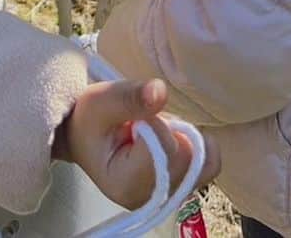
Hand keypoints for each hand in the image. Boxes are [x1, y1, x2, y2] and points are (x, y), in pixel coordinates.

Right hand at [54, 79, 219, 210]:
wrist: (84, 135)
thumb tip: (160, 92)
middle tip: (142, 124)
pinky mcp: (178, 189)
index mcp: (127, 185)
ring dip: (183, 137)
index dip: (157, 123)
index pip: (167, 149)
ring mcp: (167, 197)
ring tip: (154, 132)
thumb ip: (130, 97)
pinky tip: (170, 139)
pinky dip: (195, 145)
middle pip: (188, 157)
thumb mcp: (101, 101)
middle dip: (171, 130)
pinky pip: (207, 165)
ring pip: (203, 162)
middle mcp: (150, 199)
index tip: (133, 119)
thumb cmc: (90, 119)